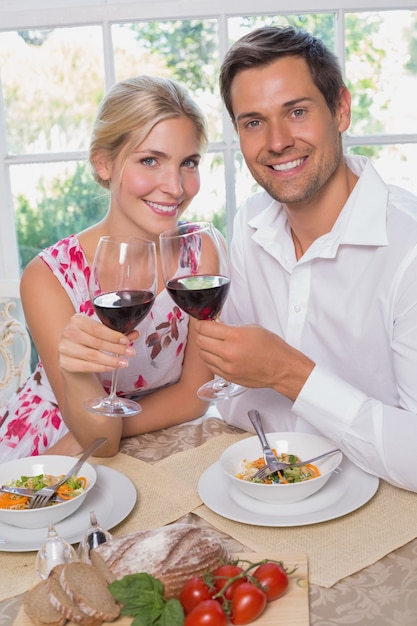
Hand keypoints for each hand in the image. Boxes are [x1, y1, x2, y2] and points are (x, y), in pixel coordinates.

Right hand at [58, 313, 136, 373]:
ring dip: (111, 360)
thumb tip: (135, 334)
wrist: (70, 353)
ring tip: (124, 363)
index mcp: (77, 320)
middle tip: (131, 353)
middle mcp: (68, 332)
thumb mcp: (100, 333)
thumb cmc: (87, 340)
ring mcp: (64, 348)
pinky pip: (86, 366)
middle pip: (97, 343)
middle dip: (117, 349)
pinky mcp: (64, 362)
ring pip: (92, 355)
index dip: (114, 336)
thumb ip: (116, 333)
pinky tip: (111, 368)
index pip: (98, 329)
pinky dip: (101, 368)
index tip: (127, 341)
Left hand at [195, 321, 314, 400]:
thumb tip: (215, 325)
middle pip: (200, 341)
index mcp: (235, 336)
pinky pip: (209, 366)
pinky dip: (210, 359)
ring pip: (202, 354)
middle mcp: (228, 352)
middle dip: (203, 334)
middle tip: (209, 331)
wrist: (282, 368)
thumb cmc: (271, 348)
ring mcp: (227, 367)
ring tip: (215, 343)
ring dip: (205, 347)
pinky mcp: (227, 376)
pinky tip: (219, 355)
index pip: (205, 328)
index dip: (202, 323)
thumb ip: (230, 327)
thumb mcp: (251, 328)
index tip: (203, 322)